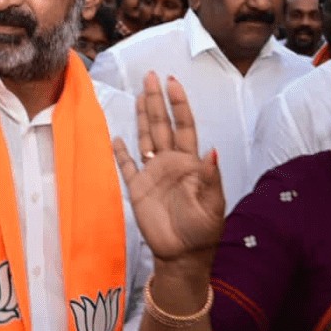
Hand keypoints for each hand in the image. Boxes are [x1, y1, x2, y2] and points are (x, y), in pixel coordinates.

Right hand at [112, 72, 224, 263]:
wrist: (182, 256)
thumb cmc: (202, 231)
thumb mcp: (212, 206)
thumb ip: (210, 179)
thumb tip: (212, 151)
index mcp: (189, 163)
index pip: (184, 126)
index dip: (179, 104)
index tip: (173, 82)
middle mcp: (170, 163)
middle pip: (162, 125)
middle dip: (157, 100)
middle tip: (151, 75)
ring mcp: (153, 174)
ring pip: (145, 138)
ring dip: (142, 117)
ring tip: (140, 94)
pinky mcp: (138, 189)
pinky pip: (127, 165)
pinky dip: (121, 152)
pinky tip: (117, 137)